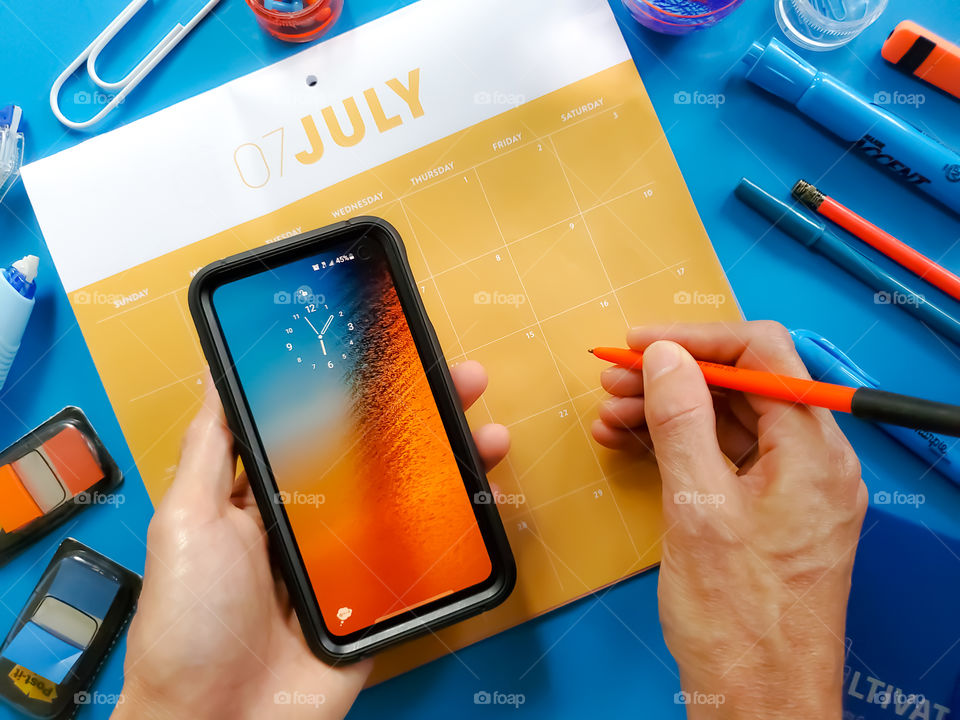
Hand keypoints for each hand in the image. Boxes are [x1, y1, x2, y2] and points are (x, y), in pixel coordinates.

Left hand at [115, 360, 508, 719]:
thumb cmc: (189, 625)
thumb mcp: (186, 521)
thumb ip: (209, 451)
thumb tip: (218, 377)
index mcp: (265, 495)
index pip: (320, 427)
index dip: (359, 390)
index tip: (391, 356)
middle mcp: (312, 522)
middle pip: (377, 457)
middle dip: (420, 417)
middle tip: (460, 381)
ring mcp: (349, 561)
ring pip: (409, 500)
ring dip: (451, 464)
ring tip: (486, 433)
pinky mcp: (378, 602)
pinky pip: (423, 558)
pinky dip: (457, 527)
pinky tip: (484, 497)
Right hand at [592, 322, 866, 718]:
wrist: (758, 702)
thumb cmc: (737, 619)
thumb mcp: (696, 507)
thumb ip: (681, 420)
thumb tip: (665, 356)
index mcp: (812, 451)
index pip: (762, 354)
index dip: (695, 339)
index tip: (637, 344)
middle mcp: (813, 462)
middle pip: (742, 387)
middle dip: (673, 378)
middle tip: (612, 384)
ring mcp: (793, 490)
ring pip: (728, 423)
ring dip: (668, 413)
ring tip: (610, 419)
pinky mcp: (770, 514)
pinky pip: (725, 460)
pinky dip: (679, 448)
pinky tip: (631, 446)